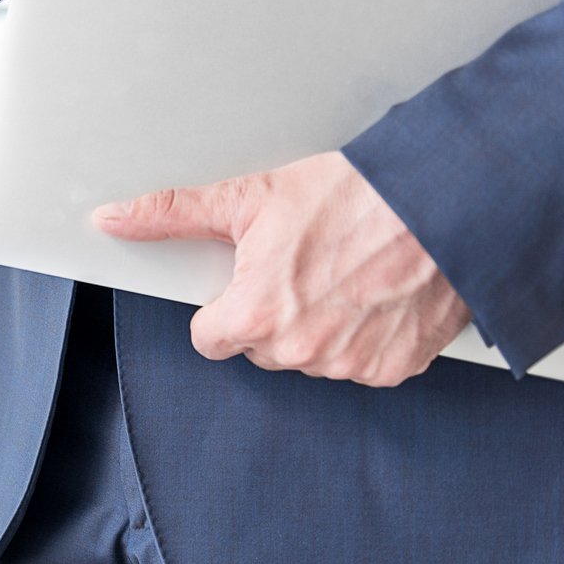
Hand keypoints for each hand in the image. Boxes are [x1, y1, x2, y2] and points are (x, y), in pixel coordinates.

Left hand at [93, 152, 471, 386]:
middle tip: (305, 267)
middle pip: (260, 348)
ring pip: (308, 357)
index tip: (248, 282)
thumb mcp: (252, 196)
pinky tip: (376, 295)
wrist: (449, 202)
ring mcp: (349, 365)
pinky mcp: (393, 368)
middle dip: (272, 314)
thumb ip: (175, 214)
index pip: (208, 338)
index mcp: (256, 317)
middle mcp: (300, 352)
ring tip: (345, 274)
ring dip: (318, 326)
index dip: (224, 306)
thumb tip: (115, 218)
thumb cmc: (356, 196)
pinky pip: (359, 362)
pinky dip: (364, 336)